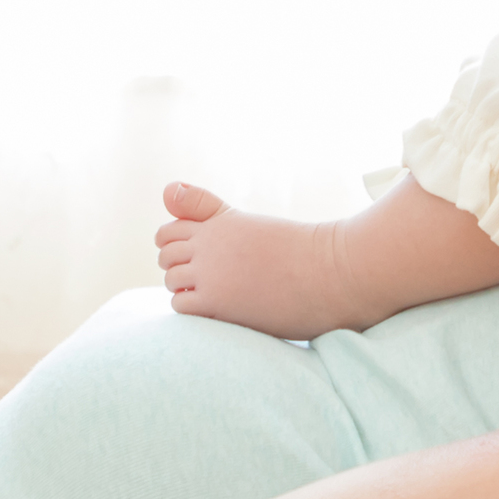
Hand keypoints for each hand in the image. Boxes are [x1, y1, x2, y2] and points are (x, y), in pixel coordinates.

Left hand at [154, 183, 354, 339]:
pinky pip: (180, 306)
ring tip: (219, 296)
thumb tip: (166, 188)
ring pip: (171, 281)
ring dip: (187, 290)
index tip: (203, 259)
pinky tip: (219, 310)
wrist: (332, 273)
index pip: (169, 231)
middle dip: (180, 268)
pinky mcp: (218, 302)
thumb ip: (206, 209)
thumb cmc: (298, 250)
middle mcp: (209, 243)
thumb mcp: (248, 223)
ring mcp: (211, 273)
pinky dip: (192, 309)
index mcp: (218, 222)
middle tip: (212, 280)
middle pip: (166, 257)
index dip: (178, 247)